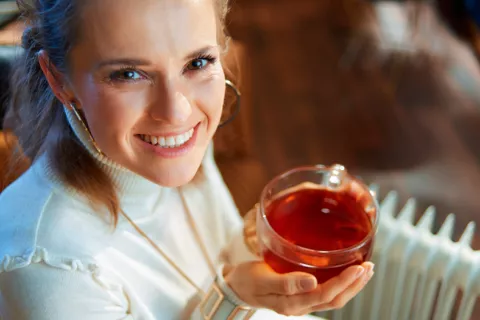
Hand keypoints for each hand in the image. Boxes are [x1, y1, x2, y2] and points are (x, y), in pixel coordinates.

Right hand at [224, 261, 373, 316]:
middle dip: (354, 285)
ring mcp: (301, 302)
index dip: (344, 283)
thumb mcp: (263, 278)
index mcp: (292, 303)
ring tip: (365, 271)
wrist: (236, 286)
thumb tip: (311, 281)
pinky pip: (326, 294)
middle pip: (335, 300)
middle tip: (369, 267)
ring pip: (333, 299)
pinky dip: (340, 284)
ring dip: (351, 286)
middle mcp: (300, 306)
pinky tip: (346, 274)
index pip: (325, 295)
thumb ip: (286, 282)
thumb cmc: (247, 279)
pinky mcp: (301, 295)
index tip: (358, 268)